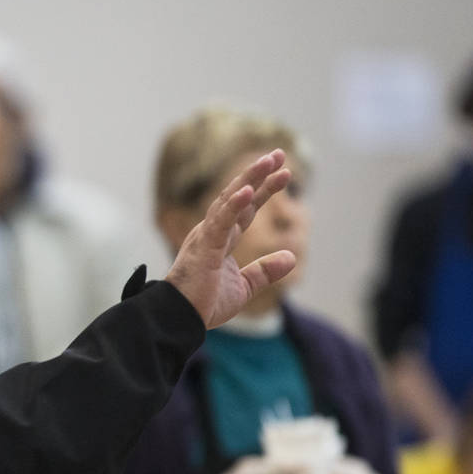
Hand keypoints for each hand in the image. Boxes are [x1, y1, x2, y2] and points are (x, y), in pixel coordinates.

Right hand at [164, 149, 294, 328]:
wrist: (180, 320)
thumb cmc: (203, 304)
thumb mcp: (244, 287)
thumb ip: (265, 271)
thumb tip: (292, 257)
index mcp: (220, 240)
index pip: (247, 209)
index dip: (265, 190)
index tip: (284, 173)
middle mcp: (212, 231)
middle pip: (238, 196)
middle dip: (258, 174)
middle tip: (279, 154)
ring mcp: (206, 237)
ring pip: (229, 200)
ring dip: (249, 179)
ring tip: (269, 161)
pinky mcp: (203, 247)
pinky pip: (220, 222)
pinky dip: (233, 205)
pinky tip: (247, 191)